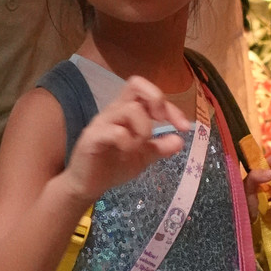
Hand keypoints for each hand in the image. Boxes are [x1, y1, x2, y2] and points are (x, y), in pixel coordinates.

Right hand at [64, 76, 190, 205]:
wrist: (87, 186)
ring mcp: (102, 123)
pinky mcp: (92, 138)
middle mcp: (114, 111)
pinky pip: (115, 131)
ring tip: (140, 146)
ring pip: (129, 109)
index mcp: (127, 112)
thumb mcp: (143, 157)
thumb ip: (160, 148)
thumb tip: (180, 141)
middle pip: (135, 84)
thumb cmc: (112, 167)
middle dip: (156, 99)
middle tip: (162, 121)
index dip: (171, 107)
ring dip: (143, 128)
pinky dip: (128, 141)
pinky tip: (127, 153)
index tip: (184, 127)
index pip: (150, 95)